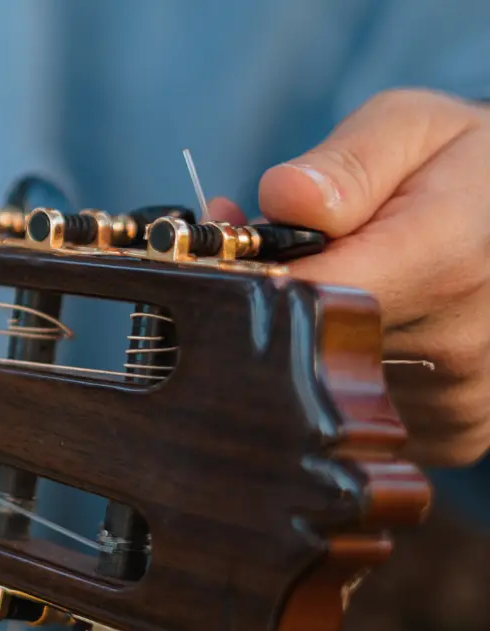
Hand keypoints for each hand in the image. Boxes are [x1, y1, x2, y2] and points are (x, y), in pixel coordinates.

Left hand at [210, 89, 489, 466]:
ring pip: (328, 384)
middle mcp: (454, 346)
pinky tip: (362, 330)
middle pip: (309, 349)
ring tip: (332, 288)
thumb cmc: (464, 171)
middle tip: (273, 264)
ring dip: (308, 341)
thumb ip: (347, 164)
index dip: (254, 284)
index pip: (309, 299)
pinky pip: (360, 409)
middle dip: (274, 309)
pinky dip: (343, 371)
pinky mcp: (450, 434)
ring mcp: (454, 403)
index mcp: (444, 262)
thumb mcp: (413, 130)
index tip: (233, 260)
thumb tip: (281, 197)